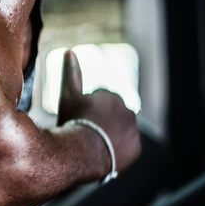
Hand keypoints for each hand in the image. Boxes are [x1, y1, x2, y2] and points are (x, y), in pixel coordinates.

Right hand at [57, 50, 140, 173]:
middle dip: (102, 122)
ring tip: (94, 146)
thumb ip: (71, 73)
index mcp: (112, 96)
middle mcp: (128, 110)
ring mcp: (133, 131)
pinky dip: (118, 150)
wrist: (81, 152)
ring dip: (111, 136)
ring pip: (121, 132)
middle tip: (86, 133)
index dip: (88, 110)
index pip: (100, 101)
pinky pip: (127, 148)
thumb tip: (70, 51)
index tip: (79, 119)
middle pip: (112, 116)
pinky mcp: (136, 148)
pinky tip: (103, 154)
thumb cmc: (73, 121)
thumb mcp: (68, 95)